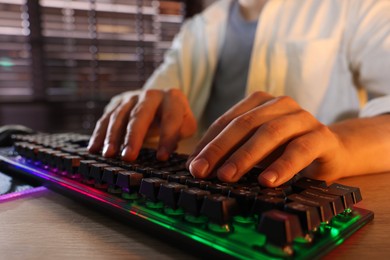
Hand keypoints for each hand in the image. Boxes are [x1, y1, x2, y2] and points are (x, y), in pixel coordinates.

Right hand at [88, 89, 196, 160]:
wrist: (160, 100)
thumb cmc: (175, 118)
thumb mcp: (185, 123)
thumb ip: (182, 133)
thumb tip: (169, 147)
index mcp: (172, 98)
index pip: (170, 118)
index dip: (166, 137)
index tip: (161, 158)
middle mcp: (150, 94)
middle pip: (140, 115)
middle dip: (133, 137)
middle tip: (129, 157)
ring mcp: (131, 97)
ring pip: (119, 116)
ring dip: (112, 136)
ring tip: (109, 155)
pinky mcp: (117, 103)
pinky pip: (105, 119)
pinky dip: (98, 134)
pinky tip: (93, 149)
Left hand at [187, 91, 347, 186]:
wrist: (331, 150)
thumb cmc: (285, 149)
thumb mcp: (255, 148)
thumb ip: (230, 151)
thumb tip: (196, 166)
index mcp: (260, 102)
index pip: (227, 121)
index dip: (208, 143)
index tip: (193, 166)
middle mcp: (280, 104)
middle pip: (245, 124)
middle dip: (220, 149)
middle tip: (202, 172)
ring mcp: (302, 118)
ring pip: (270, 133)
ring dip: (246, 156)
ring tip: (228, 177)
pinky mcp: (322, 136)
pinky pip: (300, 149)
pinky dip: (282, 165)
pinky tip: (267, 181)